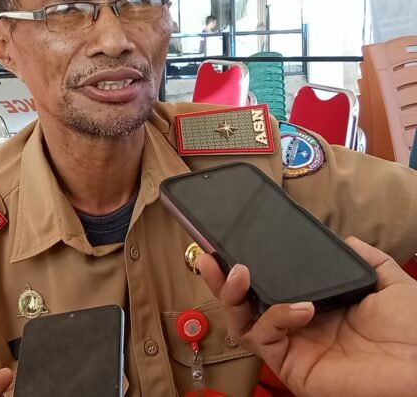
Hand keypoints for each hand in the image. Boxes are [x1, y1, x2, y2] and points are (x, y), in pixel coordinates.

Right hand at [198, 237, 416, 395]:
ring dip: (232, 296)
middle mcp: (297, 326)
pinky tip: (299, 308)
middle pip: (243, 304)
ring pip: (241, 324)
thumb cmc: (413, 335)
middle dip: (220, 281)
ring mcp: (292, 347)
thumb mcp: (391, 285)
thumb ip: (368, 259)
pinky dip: (275, 318)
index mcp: (316, 306)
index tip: (231, 242)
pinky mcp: (290, 366)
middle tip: (208, 257)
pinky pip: (264, 339)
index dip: (248, 266)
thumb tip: (347, 238)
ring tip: (237, 272)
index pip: (270, 285)